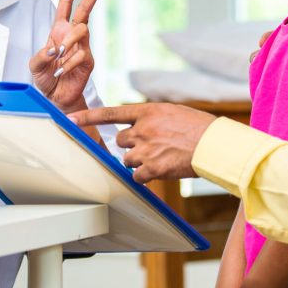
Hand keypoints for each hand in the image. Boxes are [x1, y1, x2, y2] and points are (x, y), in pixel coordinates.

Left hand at [29, 0, 108, 110]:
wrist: (56, 97)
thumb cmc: (46, 78)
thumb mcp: (35, 65)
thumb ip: (41, 55)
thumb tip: (55, 48)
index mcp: (59, 30)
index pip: (66, 4)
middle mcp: (72, 35)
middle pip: (85, 9)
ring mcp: (82, 47)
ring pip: (81, 30)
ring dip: (69, 40)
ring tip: (59, 56)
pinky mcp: (88, 61)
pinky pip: (80, 54)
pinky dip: (68, 63)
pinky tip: (62, 72)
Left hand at [69, 102, 215, 181]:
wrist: (215, 144)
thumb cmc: (200, 128)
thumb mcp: (173, 112)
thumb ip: (152, 119)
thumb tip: (141, 128)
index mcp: (148, 111)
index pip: (111, 113)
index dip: (88, 116)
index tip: (72, 119)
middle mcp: (143, 129)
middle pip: (120, 140)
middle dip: (130, 145)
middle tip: (150, 146)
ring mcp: (146, 149)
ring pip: (127, 159)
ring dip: (138, 160)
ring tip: (161, 157)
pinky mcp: (152, 167)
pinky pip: (137, 175)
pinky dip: (145, 176)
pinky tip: (160, 170)